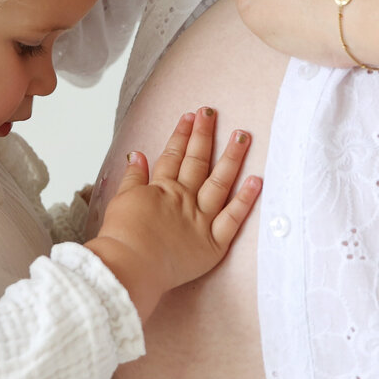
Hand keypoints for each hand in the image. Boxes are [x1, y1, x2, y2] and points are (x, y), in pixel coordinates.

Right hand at [85, 108, 261, 319]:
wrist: (129, 266)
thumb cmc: (120, 239)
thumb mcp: (120, 200)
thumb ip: (133, 177)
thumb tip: (137, 155)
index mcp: (161, 190)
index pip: (173, 156)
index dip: (182, 135)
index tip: (190, 117)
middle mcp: (183, 199)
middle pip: (197, 161)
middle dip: (205, 135)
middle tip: (212, 113)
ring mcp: (201, 219)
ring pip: (220, 182)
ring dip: (232, 157)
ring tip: (243, 135)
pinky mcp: (212, 243)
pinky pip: (233, 218)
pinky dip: (245, 200)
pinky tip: (257, 180)